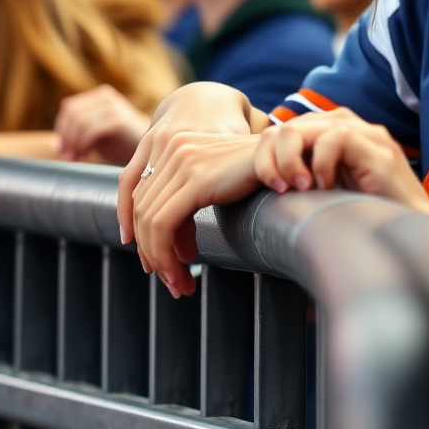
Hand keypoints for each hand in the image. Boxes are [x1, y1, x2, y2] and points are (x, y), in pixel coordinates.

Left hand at [55, 85, 151, 164]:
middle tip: (69, 156)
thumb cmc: (122, 144)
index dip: (61, 129)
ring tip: (77, 158)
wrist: (151, 150)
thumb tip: (56, 144)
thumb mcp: (96, 135)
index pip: (69, 108)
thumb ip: (78, 134)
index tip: (63, 150)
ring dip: (73, 144)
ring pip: (79, 123)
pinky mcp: (119, 120)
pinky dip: (82, 146)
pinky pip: (90, 131)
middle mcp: (106, 96)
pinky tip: (85, 156)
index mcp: (100, 96)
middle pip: (71, 114)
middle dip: (66, 138)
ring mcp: (114, 106)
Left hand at [131, 131, 260, 297]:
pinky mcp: (195, 178)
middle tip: (170, 281)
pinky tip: (181, 273)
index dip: (144, 234)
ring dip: (161, 261)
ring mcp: (182, 160)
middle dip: (152, 252)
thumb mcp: (215, 180)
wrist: (286, 156)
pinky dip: (165, 255)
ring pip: (150, 222)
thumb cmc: (257, 173)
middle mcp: (173, 146)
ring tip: (178, 285)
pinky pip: (162, 224)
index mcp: (174, 143)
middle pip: (142, 210)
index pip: (142, 196)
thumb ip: (191, 196)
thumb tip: (173, 241)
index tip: (156, 263)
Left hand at [254, 108, 428, 210]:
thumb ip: (306, 173)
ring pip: (308, 126)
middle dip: (274, 157)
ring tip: (299, 187)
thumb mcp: (328, 190)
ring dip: (293, 160)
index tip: (271, 184)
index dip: (270, 152)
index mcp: (337, 133)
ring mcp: (367, 134)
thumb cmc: (368, 215)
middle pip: (292, 124)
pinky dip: (322, 163)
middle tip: (278, 187)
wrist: (412, 230)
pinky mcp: (378, 148)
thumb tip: (268, 176)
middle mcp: (352, 127)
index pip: (289, 126)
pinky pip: (336, 137)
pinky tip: (324, 186)